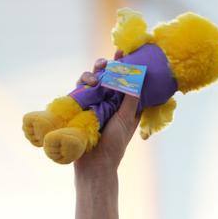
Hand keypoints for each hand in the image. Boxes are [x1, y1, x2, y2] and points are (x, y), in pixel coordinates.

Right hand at [73, 53, 139, 177]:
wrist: (94, 165)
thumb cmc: (114, 146)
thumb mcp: (126, 120)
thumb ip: (130, 99)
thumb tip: (138, 76)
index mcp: (124, 106)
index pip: (125, 82)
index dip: (126, 67)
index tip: (126, 52)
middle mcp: (108, 102)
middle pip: (107, 77)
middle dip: (107, 65)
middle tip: (109, 60)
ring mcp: (93, 104)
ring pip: (91, 81)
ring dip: (94, 73)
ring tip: (98, 74)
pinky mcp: (79, 107)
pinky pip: (79, 89)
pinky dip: (83, 82)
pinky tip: (89, 83)